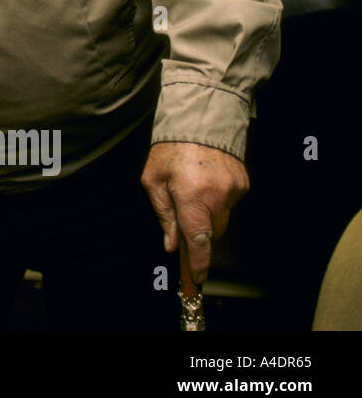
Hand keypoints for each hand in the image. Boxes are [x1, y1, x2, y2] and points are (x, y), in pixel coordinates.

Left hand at [141, 141, 248, 287]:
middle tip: (184, 219)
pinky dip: (218, 200)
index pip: (199, 240)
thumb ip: (164, 216)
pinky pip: (230, 203)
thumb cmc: (169, 149)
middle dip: (198, 233)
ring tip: (192, 189)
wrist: (199, 119)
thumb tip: (172, 245)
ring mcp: (234, 190)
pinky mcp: (244, 183)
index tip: (197, 277)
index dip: (199, 262)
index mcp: (191, 195)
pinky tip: (206, 182)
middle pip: (212, 232)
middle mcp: (217, 195)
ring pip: (222, 219)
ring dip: (208, 215)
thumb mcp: (153, 181)